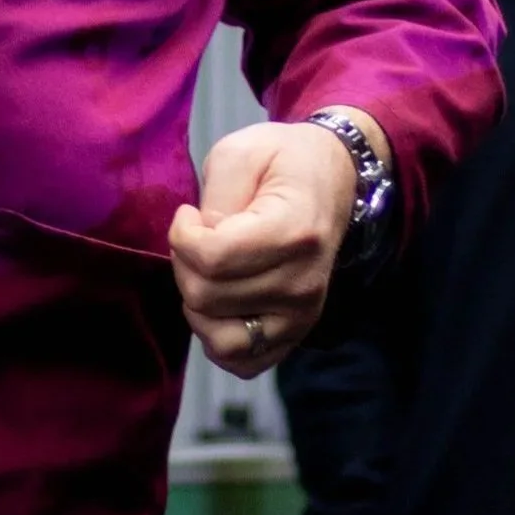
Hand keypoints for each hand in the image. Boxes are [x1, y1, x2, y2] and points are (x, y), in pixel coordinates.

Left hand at [168, 118, 369, 377]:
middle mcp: (304, 283)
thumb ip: (216, 198)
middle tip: (197, 236)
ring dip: (196, 305)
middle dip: (184, 264)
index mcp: (294, 233)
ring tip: (207, 271)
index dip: (182, 235)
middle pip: (206, 296)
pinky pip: (243, 362)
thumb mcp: (240, 152)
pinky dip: (217, 339)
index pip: (211, 258)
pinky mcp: (295, 335)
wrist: (332, 178)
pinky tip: (217, 304)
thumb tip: (201, 245)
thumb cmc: (282, 161)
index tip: (189, 214)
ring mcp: (302, 316)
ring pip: (220, 339)